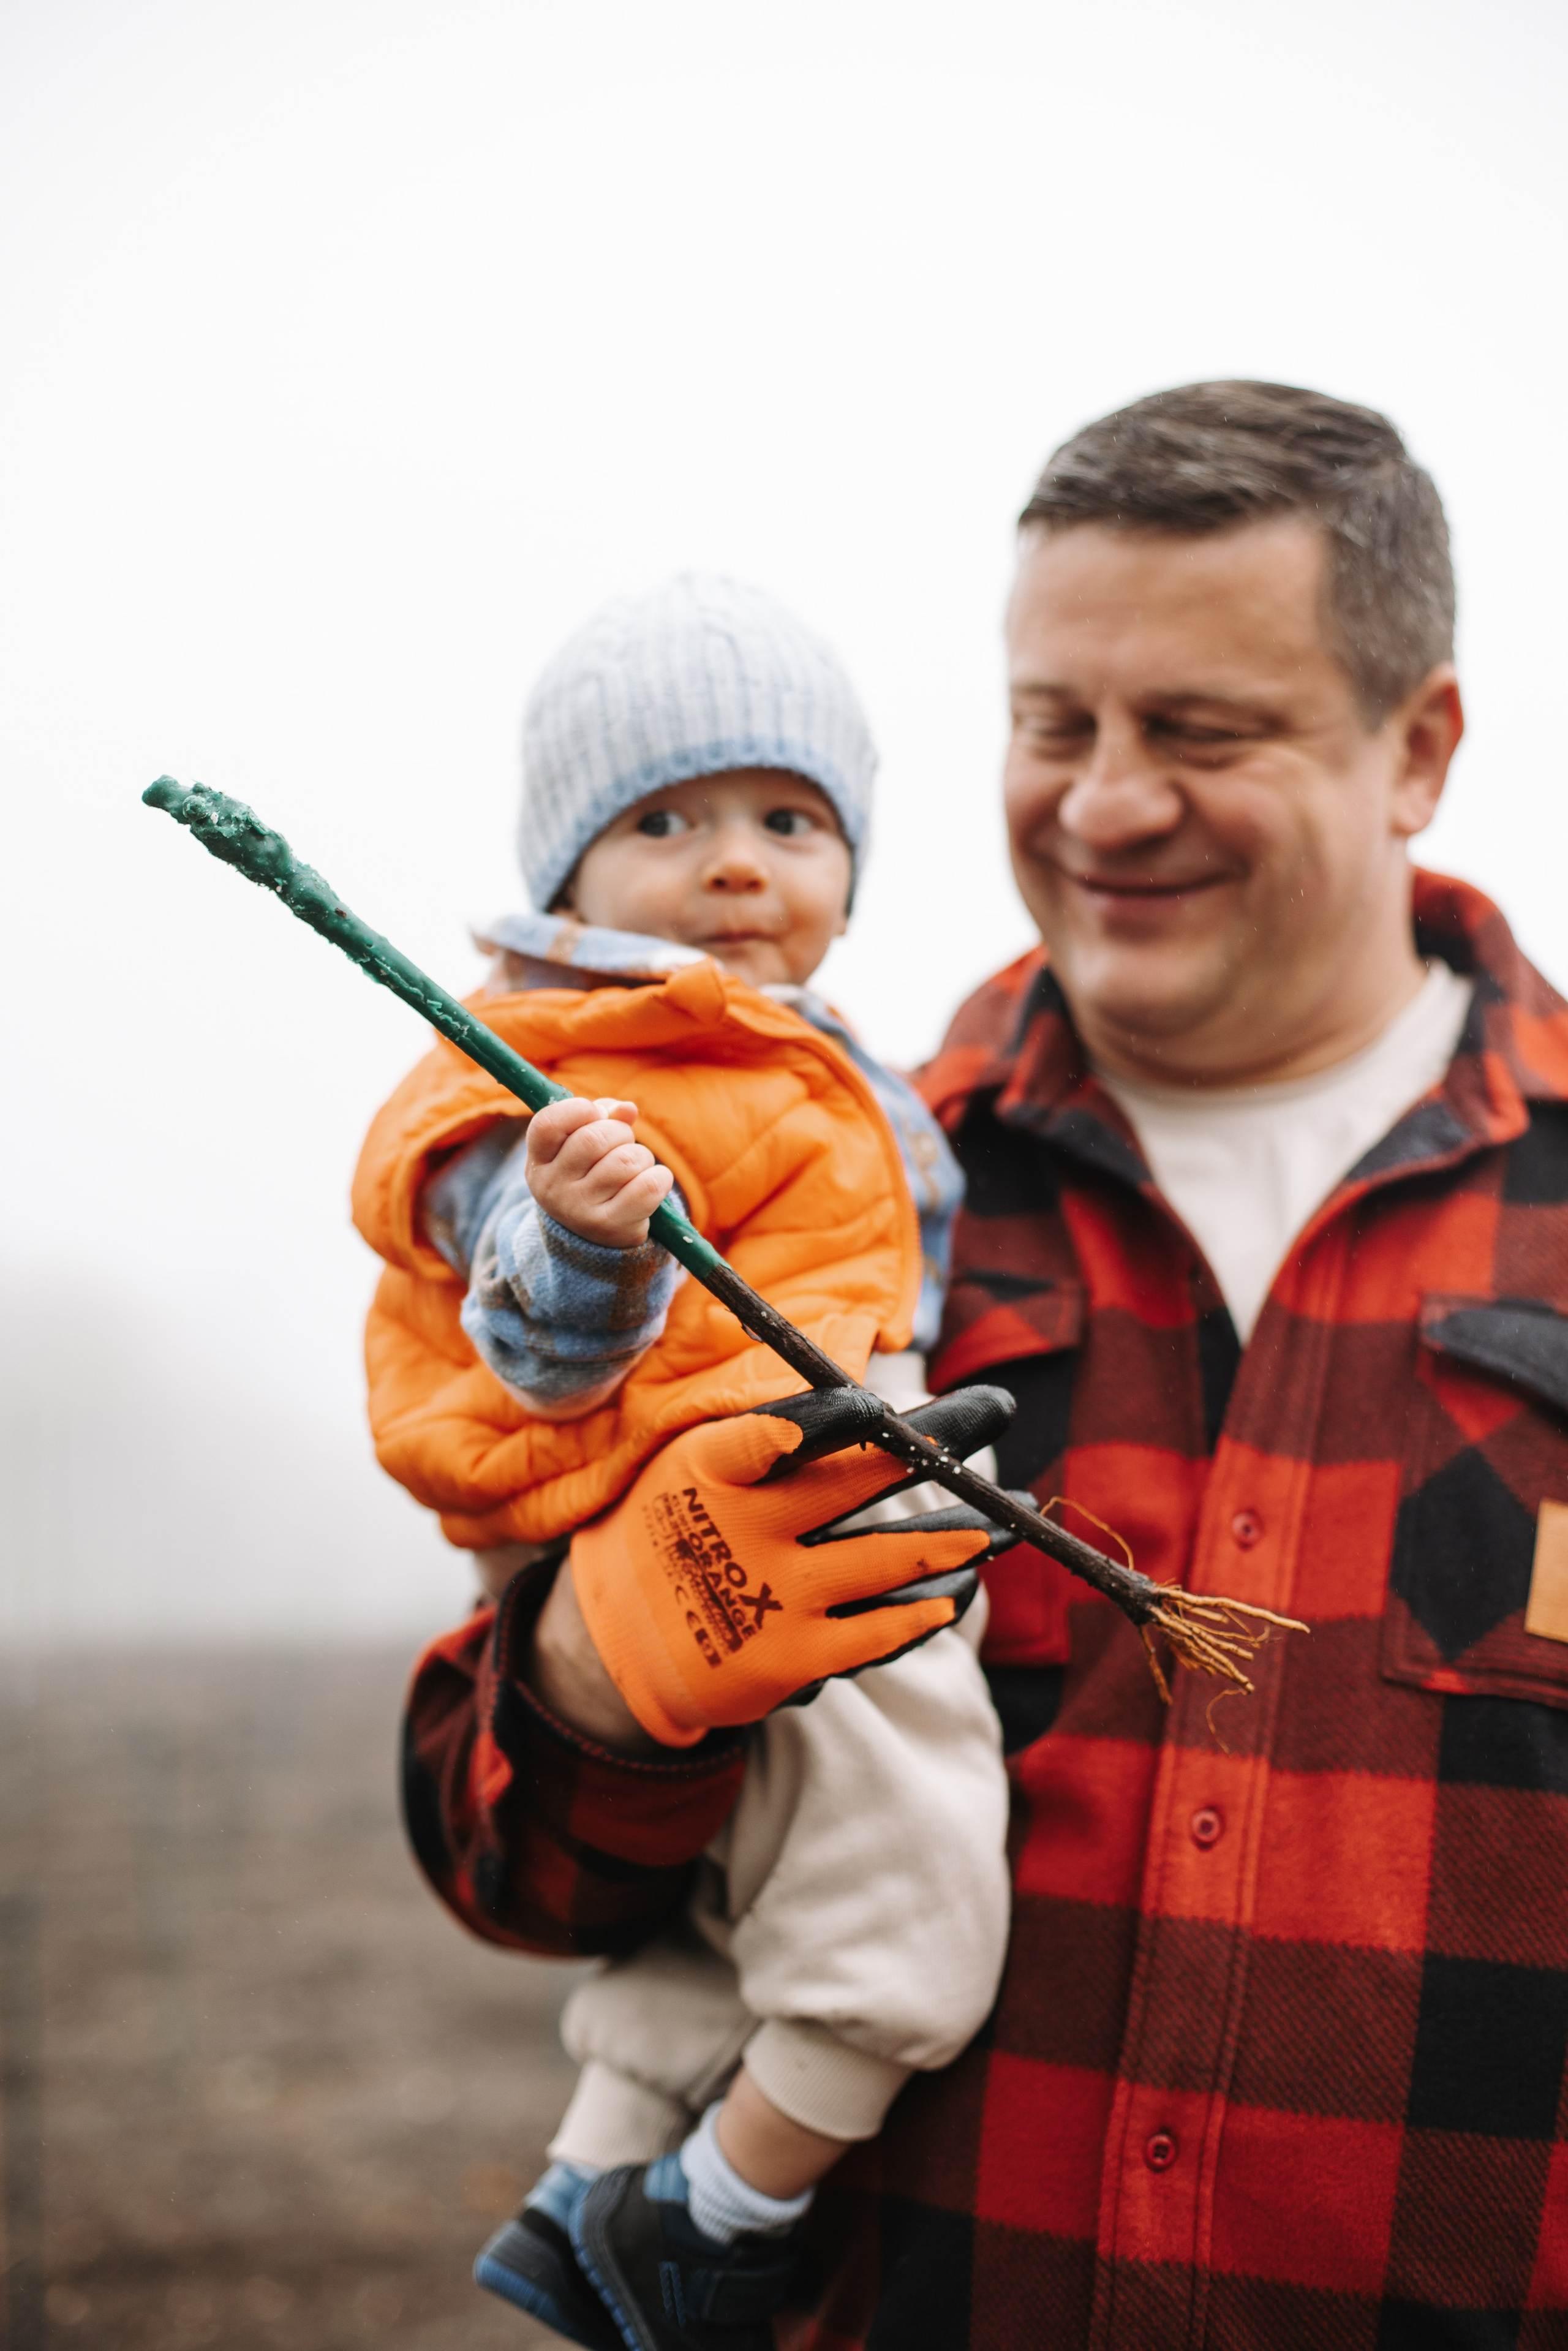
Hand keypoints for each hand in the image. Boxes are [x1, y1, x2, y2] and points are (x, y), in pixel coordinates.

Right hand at [525, 1096, 674, 1247]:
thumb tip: (627, 1109)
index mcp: (539, 1161)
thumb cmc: (590, 1174)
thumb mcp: (582, 1144)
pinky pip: (649, 1186)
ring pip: (626, 1160)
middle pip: (595, 1138)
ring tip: (635, 1168)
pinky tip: (652, 1181)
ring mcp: (579, 1210)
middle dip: (621, 1132)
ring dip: (642, 1157)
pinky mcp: (609, 1226)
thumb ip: (603, 1117)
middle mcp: (552, 1187)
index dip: (579, 1109)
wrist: (589, 1237)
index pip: (547, 1123)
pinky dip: (660, 1177)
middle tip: (622, 1144)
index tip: (595, 1115)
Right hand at [570, 1385, 1016, 1746]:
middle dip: (938, 1440)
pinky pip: (878, 1632)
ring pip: (888, 1558)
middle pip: (857, 1480)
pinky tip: (958, 1592)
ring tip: (1007, 1521)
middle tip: (995, 1407)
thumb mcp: (690, 1465)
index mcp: (711, 1470)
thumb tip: (863, 1398)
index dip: (828, 1419)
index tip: (879, 1402)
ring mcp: (770, 1597)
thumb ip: (764, 1434)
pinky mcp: (790, 1659)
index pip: (773, 1433)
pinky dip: (925, 1610)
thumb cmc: (676, 1529)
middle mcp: (743, 1531)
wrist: (615, 1647)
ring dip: (957, 1535)